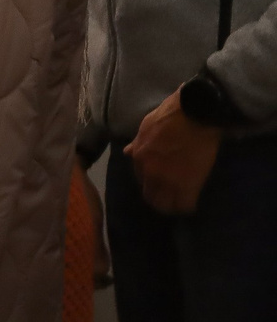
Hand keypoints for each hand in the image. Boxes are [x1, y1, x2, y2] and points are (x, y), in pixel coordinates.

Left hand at [128, 89, 221, 214]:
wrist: (194, 114)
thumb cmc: (170, 115)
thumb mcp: (146, 126)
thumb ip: (137, 142)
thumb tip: (128, 151)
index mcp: (139, 157)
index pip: (140, 178)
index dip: (150, 182)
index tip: (159, 183)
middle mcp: (149, 171)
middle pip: (150, 196)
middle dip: (159, 199)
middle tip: (169, 198)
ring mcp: (168, 180)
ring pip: (165, 204)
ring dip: (171, 206)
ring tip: (179, 205)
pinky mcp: (188, 184)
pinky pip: (184, 205)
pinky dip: (187, 207)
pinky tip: (191, 205)